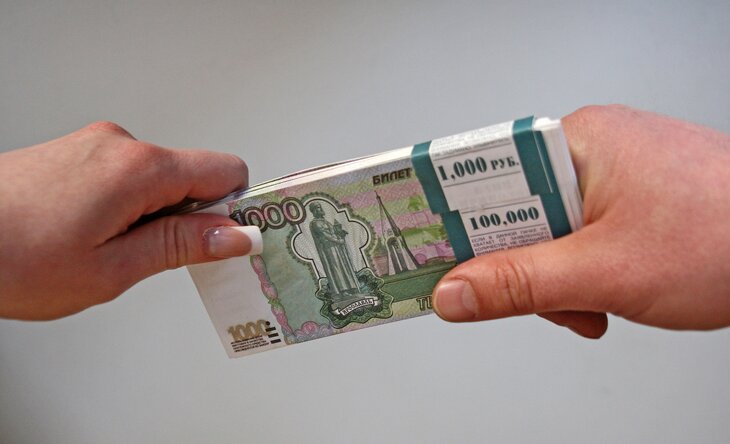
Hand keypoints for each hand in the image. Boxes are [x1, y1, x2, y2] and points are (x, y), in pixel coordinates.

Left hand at [0, 122, 255, 319]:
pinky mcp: (76, 152)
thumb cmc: (10, 258)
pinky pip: (126, 176)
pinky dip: (125, 207)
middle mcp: (120, 144)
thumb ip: (181, 245)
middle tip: (156, 261)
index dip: (236, 208)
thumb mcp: (111, 269)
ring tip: (107, 252)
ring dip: (151, 216)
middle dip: (187, 218)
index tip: (233, 240)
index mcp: (139, 168)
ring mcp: (94, 145)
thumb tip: (234, 235)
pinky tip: (91, 236)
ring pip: (157, 180)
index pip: (226, 170)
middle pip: (192, 176)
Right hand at [432, 105, 729, 337]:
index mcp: (578, 141)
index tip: (423, 248)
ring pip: (545, 235)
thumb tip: (454, 293)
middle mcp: (590, 151)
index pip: (485, 173)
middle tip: (541, 297)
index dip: (450, 215)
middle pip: (513, 212)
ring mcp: (611, 176)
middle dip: (523, 268)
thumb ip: (520, 285)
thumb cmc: (726, 237)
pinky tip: (605, 299)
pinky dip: (581, 277)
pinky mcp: (627, 201)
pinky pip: (577, 240)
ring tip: (592, 305)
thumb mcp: (606, 271)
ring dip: (557, 282)